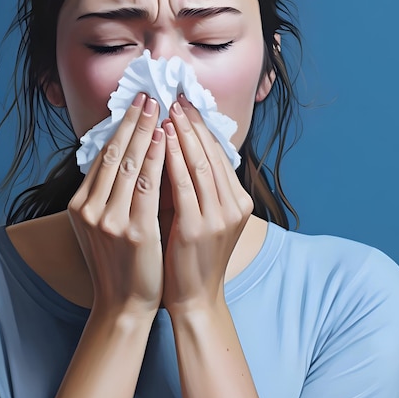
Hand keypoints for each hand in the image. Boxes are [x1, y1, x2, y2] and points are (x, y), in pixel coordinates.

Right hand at [67, 93, 165, 316]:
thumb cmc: (118, 261)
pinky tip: (165, 139)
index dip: (120, 128)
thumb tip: (123, 154)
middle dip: (132, 121)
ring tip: (158, 108)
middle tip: (147, 95)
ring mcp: (110, 220)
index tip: (134, 105)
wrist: (123, 304)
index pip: (103, 156)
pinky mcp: (134, 230)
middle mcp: (90, 209)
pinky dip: (156, 159)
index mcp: (80, 205)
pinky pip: (147, 186)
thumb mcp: (101, 224)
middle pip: (114, 154)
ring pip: (130, 164)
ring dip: (146, 132)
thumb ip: (107, 192)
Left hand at [161, 94, 253, 314]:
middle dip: (191, 123)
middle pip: (210, 153)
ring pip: (198, 163)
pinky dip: (171, 158)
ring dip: (181, 133)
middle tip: (175, 97)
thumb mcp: (205, 216)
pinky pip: (182, 184)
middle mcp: (234, 205)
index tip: (184, 104)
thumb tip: (180, 148)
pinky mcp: (196, 227)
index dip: (200, 127)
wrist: (194, 299)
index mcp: (239, 201)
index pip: (218, 154)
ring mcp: (217, 217)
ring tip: (167, 110)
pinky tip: (160, 139)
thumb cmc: (192, 256)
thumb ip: (199, 186)